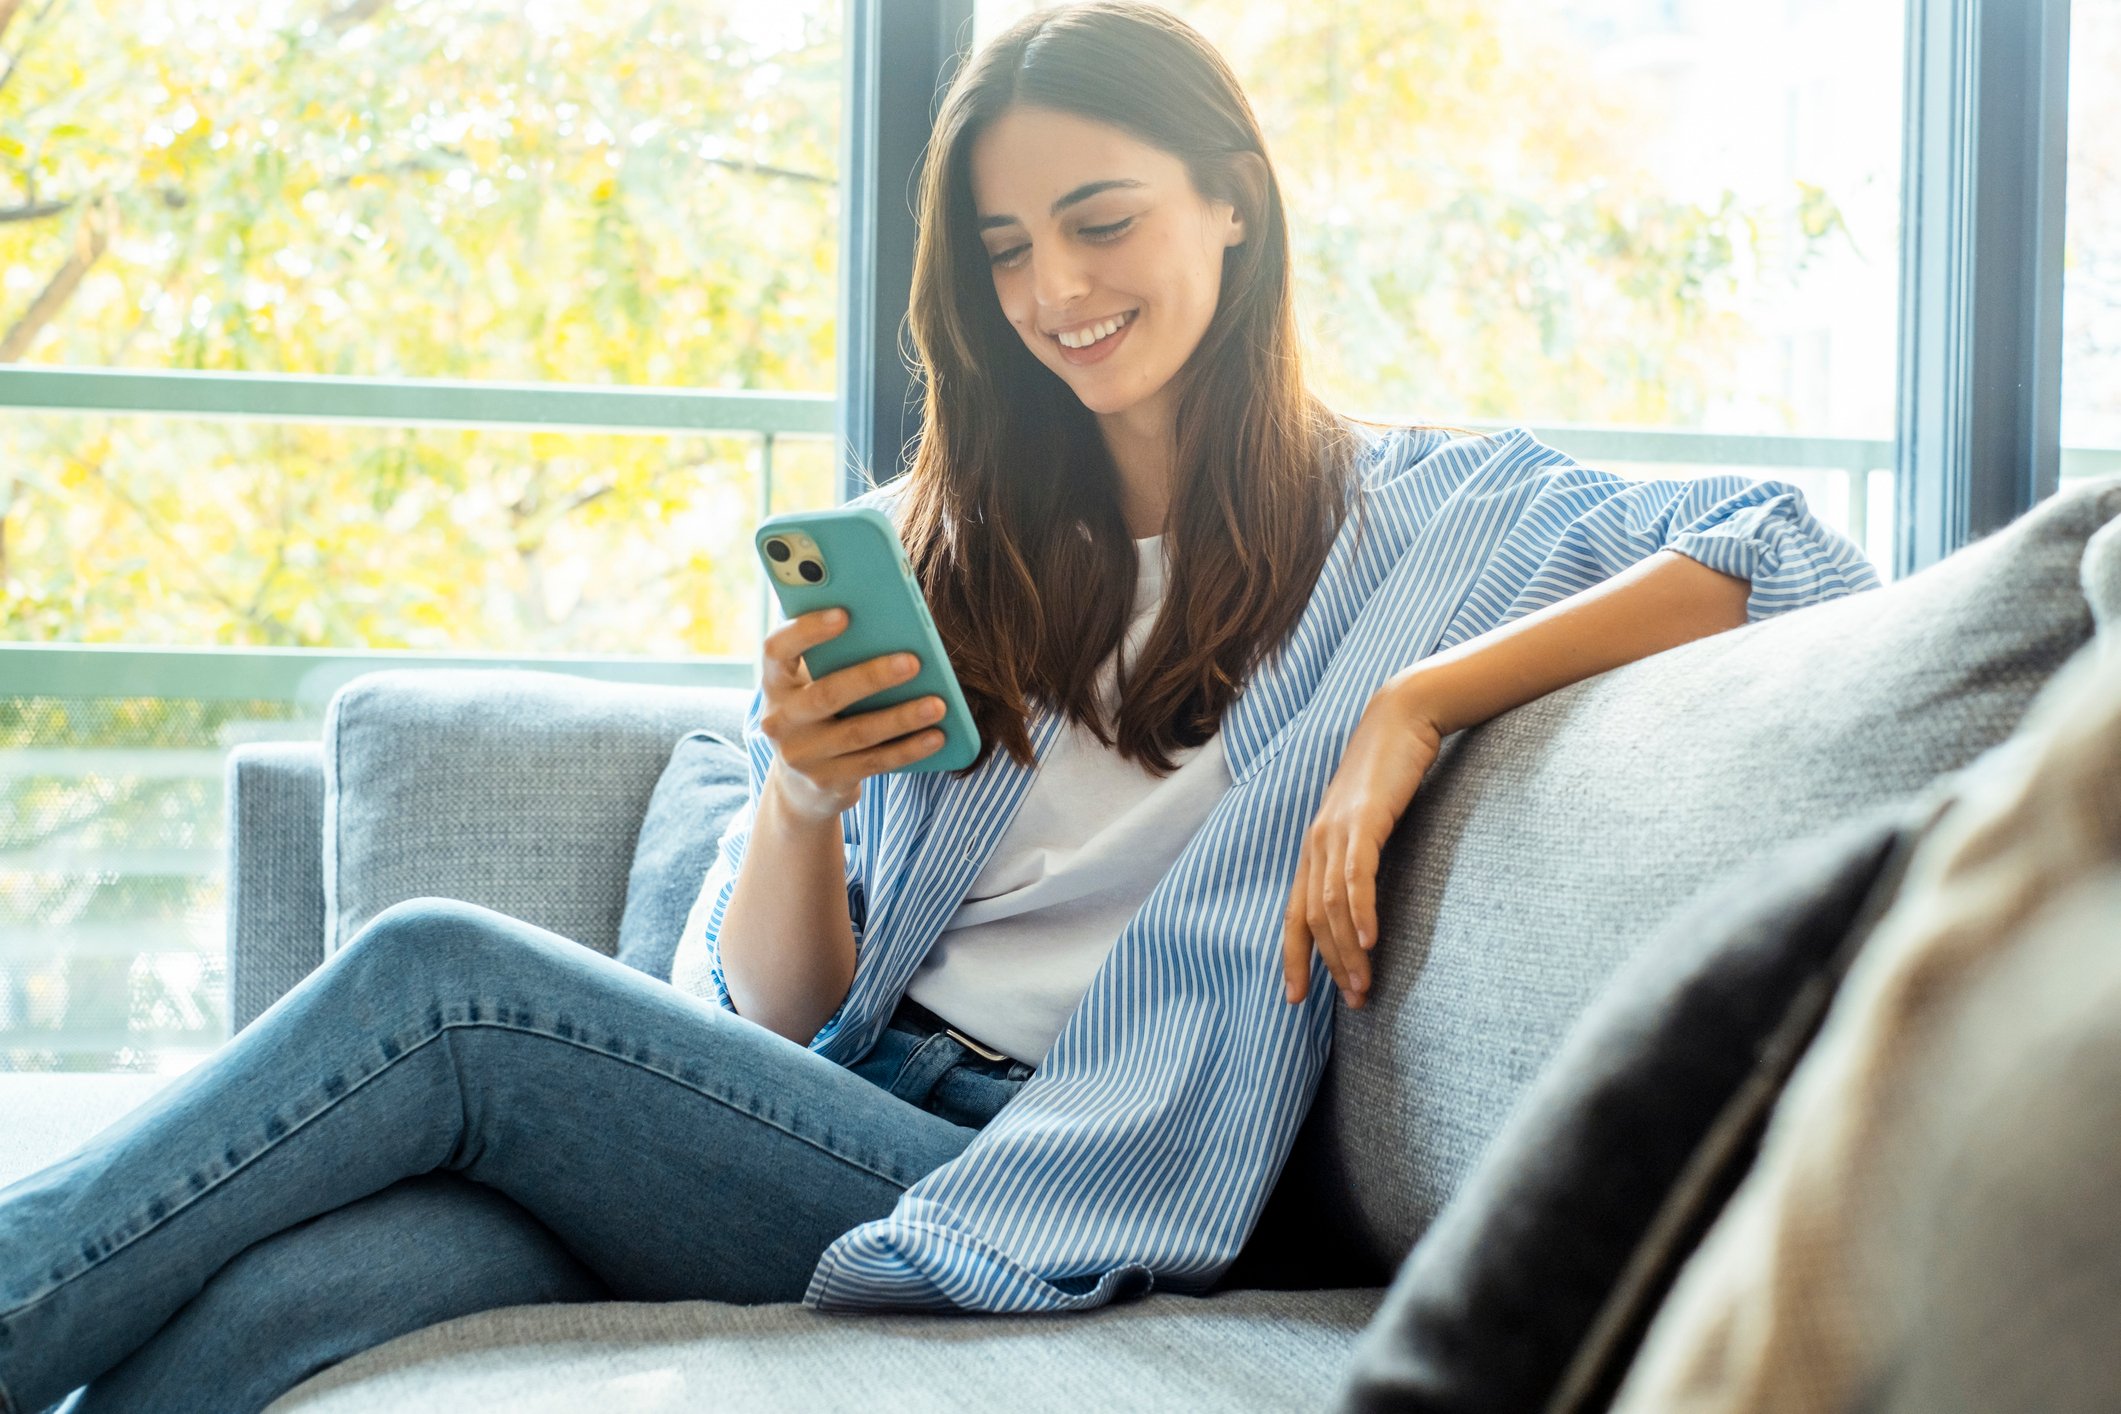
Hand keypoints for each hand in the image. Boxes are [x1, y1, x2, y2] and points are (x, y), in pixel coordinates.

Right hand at [758, 608, 947, 822]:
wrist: (801, 781)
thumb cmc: (821, 710)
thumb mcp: (815, 682)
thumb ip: (838, 655)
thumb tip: (895, 626)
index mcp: (776, 681)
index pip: (777, 648)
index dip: (807, 630)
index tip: (845, 614)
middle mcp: (780, 719)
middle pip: (826, 694)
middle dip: (872, 677)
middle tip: (914, 661)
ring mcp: (801, 754)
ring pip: (857, 732)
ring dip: (901, 717)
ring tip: (939, 704)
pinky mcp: (826, 780)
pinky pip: (873, 762)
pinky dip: (908, 749)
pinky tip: (937, 736)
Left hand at [1281, 674, 1446, 1008]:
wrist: (1401, 720)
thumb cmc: (1390, 774)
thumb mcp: (1369, 823)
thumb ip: (1362, 858)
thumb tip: (1366, 900)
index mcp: (1315, 848)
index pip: (1294, 915)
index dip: (1294, 958)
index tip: (1296, 999)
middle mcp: (1316, 843)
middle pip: (1312, 918)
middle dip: (1330, 965)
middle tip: (1355, 1002)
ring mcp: (1335, 831)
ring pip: (1332, 904)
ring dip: (1348, 949)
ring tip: (1365, 985)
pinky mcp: (1363, 820)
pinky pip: (1356, 874)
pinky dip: (1359, 909)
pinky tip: (1370, 939)